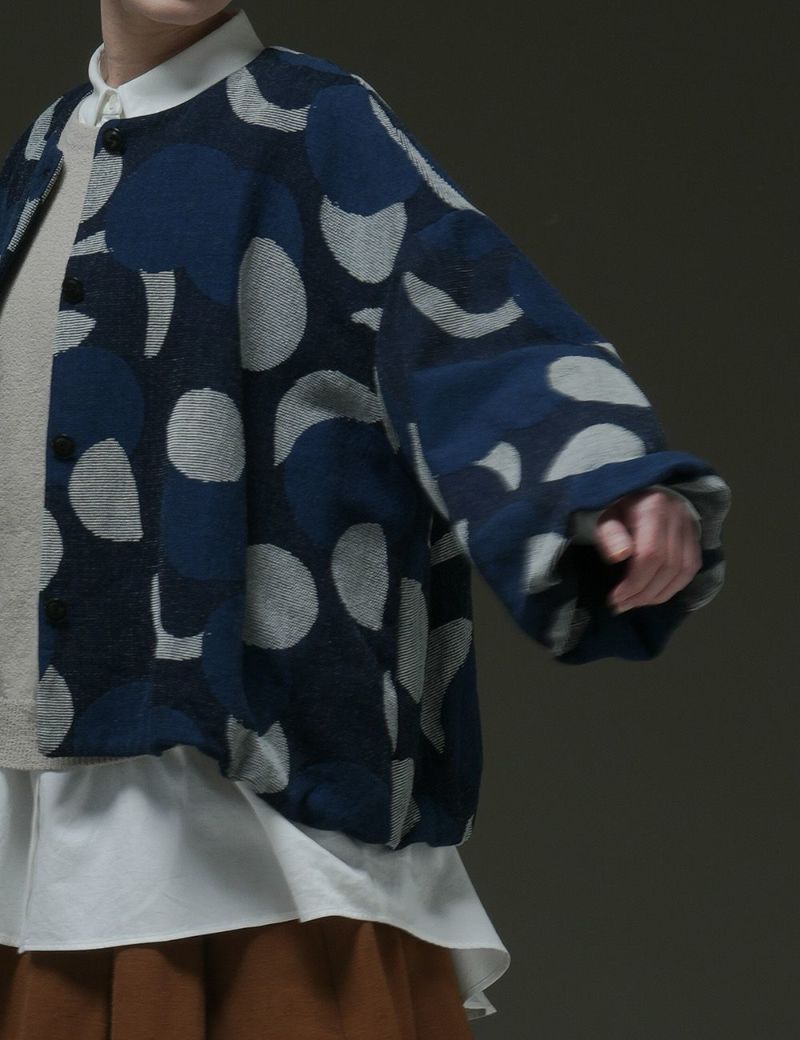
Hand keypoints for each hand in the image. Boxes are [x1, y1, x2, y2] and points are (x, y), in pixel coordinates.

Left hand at [594, 488, 701, 612]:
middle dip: (644, 593)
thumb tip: (619, 557)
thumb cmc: (616, 503)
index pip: (651, 555)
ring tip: (637, 602)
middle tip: (623, 605)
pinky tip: (655, 593)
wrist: (639, 486)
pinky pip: (692, 567)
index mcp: (653, 509)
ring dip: (660, 594)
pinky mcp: (695, 534)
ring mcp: (690, 525)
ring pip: (684, 570)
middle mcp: (677, 516)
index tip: (615, 598)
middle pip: (669, 566)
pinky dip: (675, 585)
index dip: (635, 582)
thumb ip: (609, 534)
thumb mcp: (604, 514)